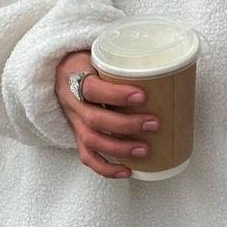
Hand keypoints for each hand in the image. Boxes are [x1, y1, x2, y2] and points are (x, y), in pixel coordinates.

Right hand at [55, 50, 160, 178]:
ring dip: (120, 148)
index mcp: (77, 78)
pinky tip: (128, 171)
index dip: (117, 94)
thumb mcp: (99, 55)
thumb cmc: (89, 61)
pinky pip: (87, 157)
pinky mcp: (77, 135)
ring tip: (146, 150)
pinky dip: (107, 168)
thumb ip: (122, 61)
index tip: (143, 95)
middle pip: (95, 119)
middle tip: (155, 124)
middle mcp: (73, 102)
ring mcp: (74, 121)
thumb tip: (166, 65)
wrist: (60, 70)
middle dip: (127, 125)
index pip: (92, 88)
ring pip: (91, 140)